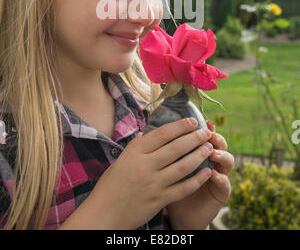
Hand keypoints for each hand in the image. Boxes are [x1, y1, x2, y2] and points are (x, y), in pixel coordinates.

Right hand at [91, 118, 215, 228]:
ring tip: (209, 148)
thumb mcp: (120, 160)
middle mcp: (145, 166)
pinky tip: (207, 172)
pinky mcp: (159, 200)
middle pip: (176, 148)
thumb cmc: (110, 185)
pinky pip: (183, 188)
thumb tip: (146, 133)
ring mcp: (153, 184)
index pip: (162, 134)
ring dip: (199, 156)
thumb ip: (135, 146)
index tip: (192, 121)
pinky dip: (197, 180)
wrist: (103, 214)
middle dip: (194, 138)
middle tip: (206, 132)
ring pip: (183, 167)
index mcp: (135, 153)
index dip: (180, 126)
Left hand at [167, 120, 233, 229]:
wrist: (182, 213)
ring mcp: (220, 175)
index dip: (203, 127)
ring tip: (212, 152)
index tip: (198, 121)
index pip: (205, 135)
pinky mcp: (221, 192)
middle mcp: (213, 160)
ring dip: (221, 155)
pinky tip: (212, 174)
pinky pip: (224, 183)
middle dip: (215, 137)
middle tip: (209, 133)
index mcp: (200, 150)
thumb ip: (162, 150)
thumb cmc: (173, 185)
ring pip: (227, 160)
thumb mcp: (168, 165)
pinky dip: (219, 178)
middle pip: (220, 143)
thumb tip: (141, 133)